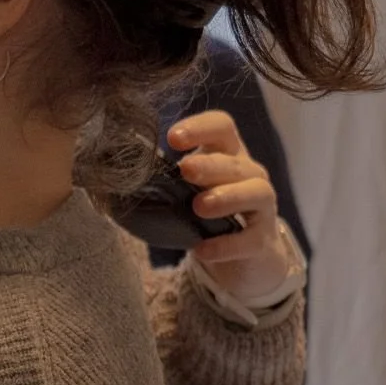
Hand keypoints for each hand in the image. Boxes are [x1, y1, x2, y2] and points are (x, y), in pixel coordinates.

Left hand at [166, 111, 295, 303]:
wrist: (241, 257)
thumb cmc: (206, 212)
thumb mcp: (187, 189)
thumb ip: (166, 180)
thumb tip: (123, 179)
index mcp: (228, 154)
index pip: (221, 127)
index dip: (200, 128)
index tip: (172, 138)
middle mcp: (249, 175)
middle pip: (236, 162)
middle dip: (210, 164)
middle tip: (185, 169)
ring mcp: (262, 208)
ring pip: (257, 192)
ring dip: (228, 197)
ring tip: (199, 206)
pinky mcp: (262, 241)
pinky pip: (250, 240)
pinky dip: (226, 245)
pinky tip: (203, 250)